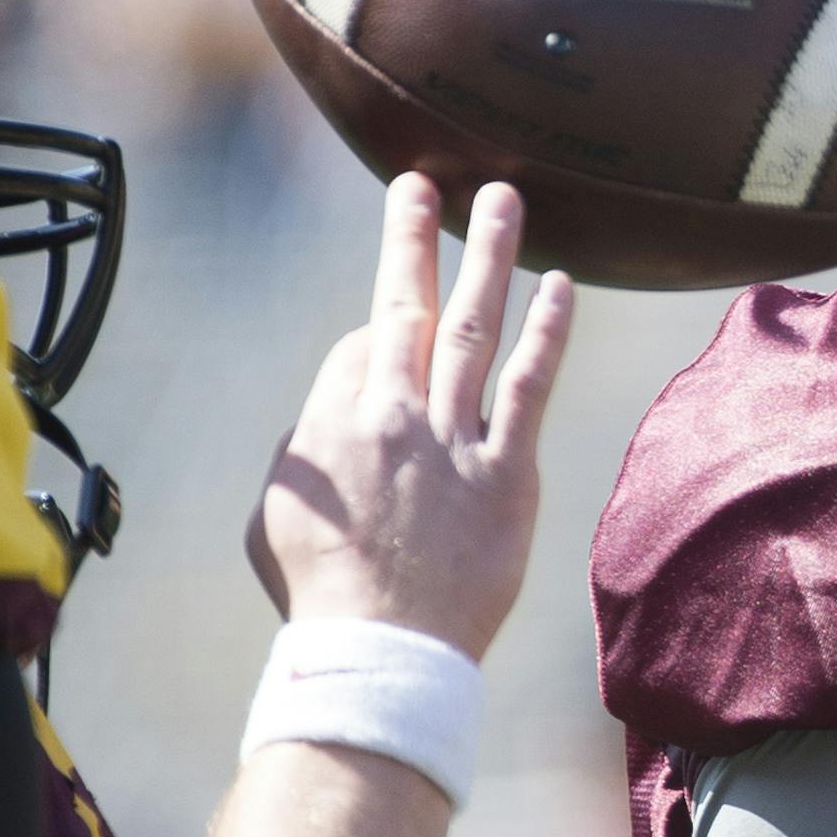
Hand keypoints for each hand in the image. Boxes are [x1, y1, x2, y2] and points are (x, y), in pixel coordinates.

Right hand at [245, 172, 572, 658]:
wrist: (378, 653)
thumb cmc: (321, 594)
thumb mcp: (276, 513)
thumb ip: (305, 448)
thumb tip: (335, 414)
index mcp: (334, 420)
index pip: (364, 342)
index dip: (381, 330)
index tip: (396, 327)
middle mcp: (392, 413)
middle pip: (405, 305)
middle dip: (412, 238)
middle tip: (423, 183)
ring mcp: (452, 437)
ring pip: (471, 324)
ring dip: (488, 256)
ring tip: (503, 198)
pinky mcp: (506, 471)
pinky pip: (529, 384)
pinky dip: (546, 331)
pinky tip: (560, 285)